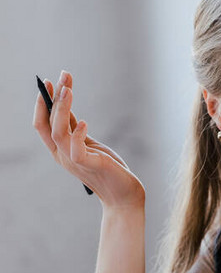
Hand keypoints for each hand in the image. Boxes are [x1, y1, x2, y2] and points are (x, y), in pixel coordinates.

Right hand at [32, 70, 144, 208]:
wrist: (125, 195)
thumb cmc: (109, 169)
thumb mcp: (89, 143)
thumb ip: (74, 128)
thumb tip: (65, 102)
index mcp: (60, 149)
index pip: (43, 123)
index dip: (44, 102)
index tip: (51, 82)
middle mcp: (62, 155)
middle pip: (47, 124)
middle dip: (53, 98)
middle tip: (63, 77)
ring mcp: (74, 161)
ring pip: (57, 133)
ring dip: (62, 110)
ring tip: (69, 91)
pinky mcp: (90, 166)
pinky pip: (76, 150)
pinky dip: (78, 135)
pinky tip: (84, 122)